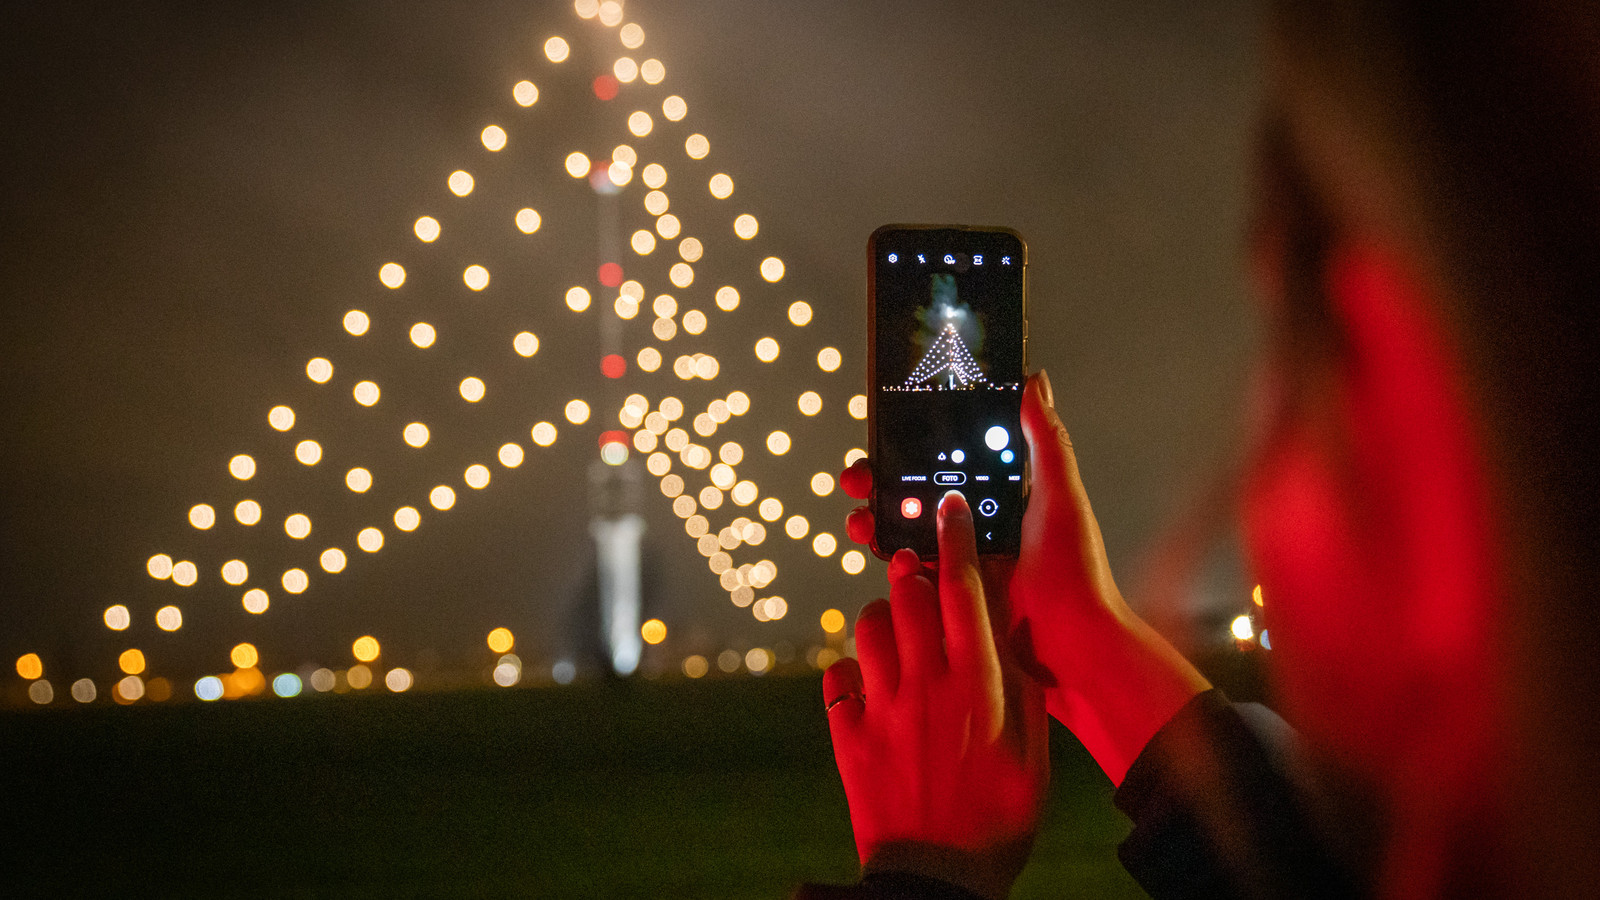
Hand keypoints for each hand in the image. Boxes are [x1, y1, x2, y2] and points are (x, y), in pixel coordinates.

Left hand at [825, 491, 1048, 899]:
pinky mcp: (848, 737)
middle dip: (911, 570)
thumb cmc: (999, 821)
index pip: (964, 593)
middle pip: (908, 595)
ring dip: (881, 616)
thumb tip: (1007, 648)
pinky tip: (865, 684)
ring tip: (896, 629)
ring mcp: (881, 710)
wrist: (937, 882)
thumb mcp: (1034, 757)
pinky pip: (837, 680)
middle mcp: (926, 687)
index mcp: (979, 686)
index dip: (954, 541)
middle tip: (916, 565)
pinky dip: (849, 673)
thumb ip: (1020, 695)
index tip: (945, 507)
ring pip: (868, 628)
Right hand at [842, 371, 1208, 784]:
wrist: (1073, 649)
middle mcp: (982, 526)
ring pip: (907, 531)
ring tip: (858, 516)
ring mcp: (964, 562)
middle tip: (858, 477)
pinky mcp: (951, 598)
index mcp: (1006, 497)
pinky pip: (910, 574)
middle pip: (920, 494)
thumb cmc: (1077, 572)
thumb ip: (1044, 440)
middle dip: (883, 482)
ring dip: (876, 519)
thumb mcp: (1060, 497)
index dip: (918, 445)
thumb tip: (1033, 379)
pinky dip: (889, 560)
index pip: (953, 460)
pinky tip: (878, 553)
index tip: (888, 432)